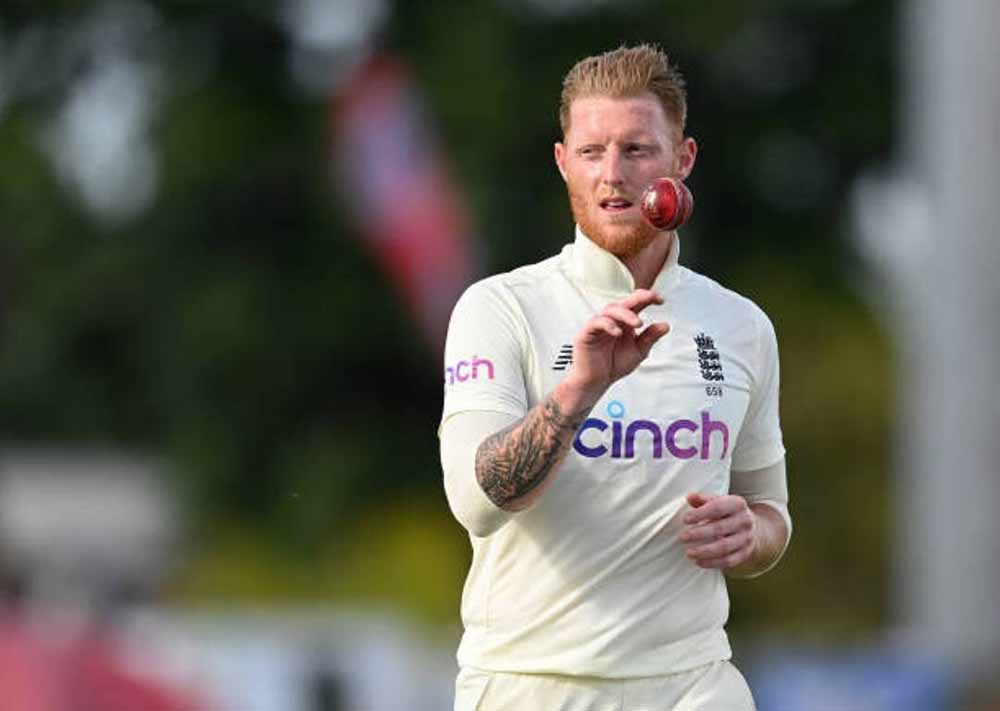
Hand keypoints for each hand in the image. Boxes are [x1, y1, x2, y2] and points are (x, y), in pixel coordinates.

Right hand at [562, 289, 669, 407]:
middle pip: (623, 302)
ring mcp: (597, 325)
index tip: (661, 300)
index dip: (647, 298)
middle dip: (638, 298)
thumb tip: (666, 325)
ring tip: (638, 324)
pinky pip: (595, 323)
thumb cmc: (614, 364)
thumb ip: (650, 338)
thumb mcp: (638, 351)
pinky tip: (618, 333)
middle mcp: (611, 320)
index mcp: (624, 322)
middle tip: (651, 299)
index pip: (635, 304)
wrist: (597, 382)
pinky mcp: (586, 334)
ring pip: (610, 310)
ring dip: (625, 314)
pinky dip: (608, 325)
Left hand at [679, 492, 756, 569]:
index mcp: (737, 504)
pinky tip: (699, 562)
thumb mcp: (718, 501)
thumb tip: (690, 497)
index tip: (685, 519)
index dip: (701, 514)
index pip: (718, 508)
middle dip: (699, 534)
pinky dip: (713, 563)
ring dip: (705, 551)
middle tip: (683, 537)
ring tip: (689, 553)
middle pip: (720, 528)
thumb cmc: (727, 512)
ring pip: (725, 547)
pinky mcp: (745, 553)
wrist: (751, 528)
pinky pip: (729, 560)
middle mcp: (744, 520)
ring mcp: (746, 538)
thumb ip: (702, 500)